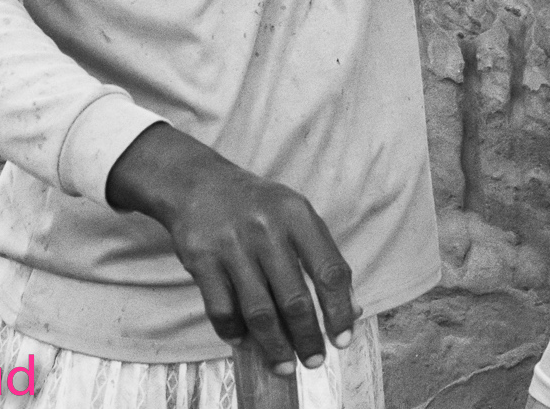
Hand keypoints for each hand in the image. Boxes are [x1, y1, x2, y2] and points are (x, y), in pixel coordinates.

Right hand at [106, 124, 357, 376]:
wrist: (198, 184)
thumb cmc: (259, 207)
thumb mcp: (296, 216)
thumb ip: (322, 257)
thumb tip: (351, 309)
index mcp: (298, 215)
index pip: (330, 271)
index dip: (340, 311)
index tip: (343, 340)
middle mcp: (267, 228)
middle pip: (294, 299)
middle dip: (307, 338)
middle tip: (314, 361)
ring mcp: (232, 245)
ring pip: (259, 311)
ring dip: (275, 345)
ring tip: (284, 364)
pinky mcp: (202, 260)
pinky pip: (222, 309)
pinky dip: (234, 332)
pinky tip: (245, 342)